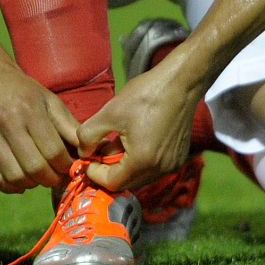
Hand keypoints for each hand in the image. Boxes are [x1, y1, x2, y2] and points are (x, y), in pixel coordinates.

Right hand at [0, 67, 80, 192]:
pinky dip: (9, 187)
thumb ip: (69, 127)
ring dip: (31, 185)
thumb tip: (87, 153)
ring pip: (13, 176)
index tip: (70, 169)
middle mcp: (6, 120)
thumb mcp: (51, 101)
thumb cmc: (25, 93)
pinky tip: (20, 183)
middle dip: (50, 179)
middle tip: (55, 178)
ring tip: (38, 179)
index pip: (52, 151)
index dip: (64, 166)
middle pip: (33, 167)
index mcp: (30, 108)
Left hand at [76, 56, 200, 191]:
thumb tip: (83, 152)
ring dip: (125, 165)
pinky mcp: (178, 157)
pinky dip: (141, 161)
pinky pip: (153, 168)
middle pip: (127, 183)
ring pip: (140, 176)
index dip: (95, 173)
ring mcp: (172, 164)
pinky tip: (137, 139)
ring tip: (119, 141)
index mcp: (142, 160)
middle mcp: (160, 168)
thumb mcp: (110, 112)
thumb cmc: (146, 94)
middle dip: (110, 170)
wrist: (181, 81)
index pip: (112, 183)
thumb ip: (88, 136)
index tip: (89, 158)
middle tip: (102, 149)